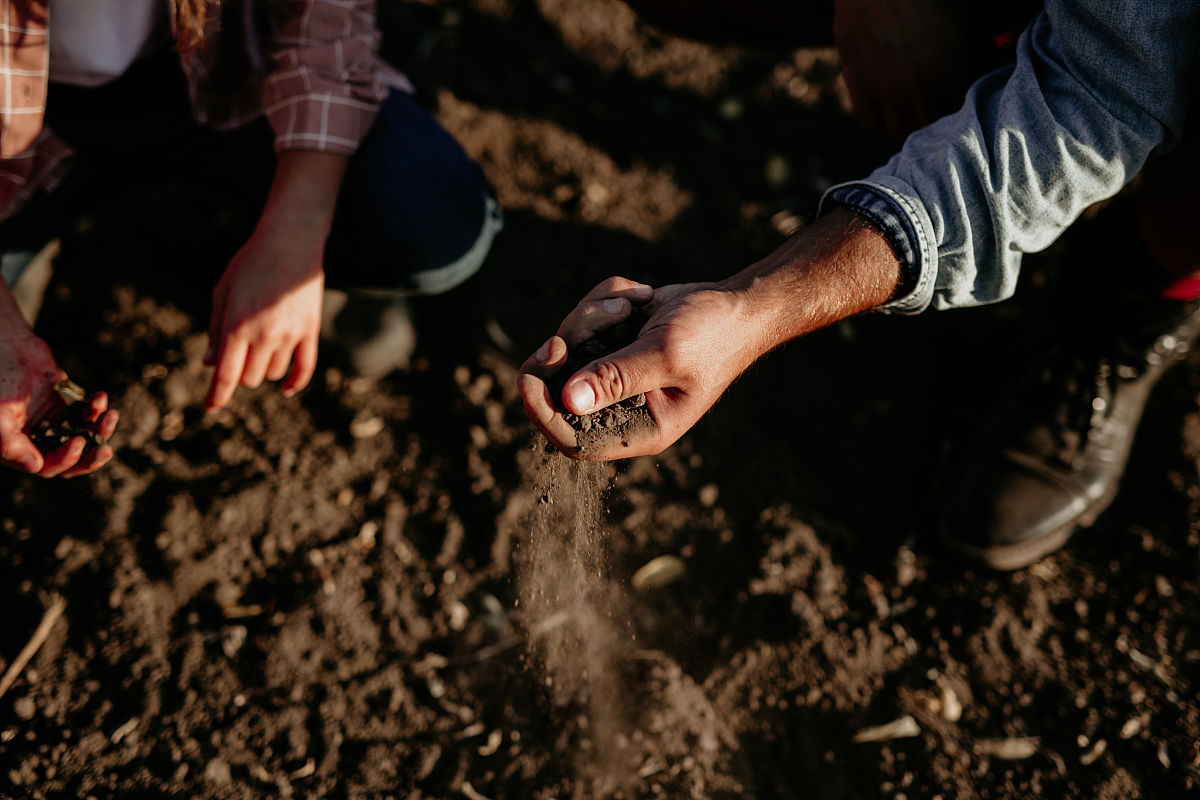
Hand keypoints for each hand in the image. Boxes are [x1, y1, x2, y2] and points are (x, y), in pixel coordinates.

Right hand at [0, 334, 117, 477]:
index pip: (47, 466)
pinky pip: (88, 416)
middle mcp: (38, 440)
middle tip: (106, 451)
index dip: (65, 459)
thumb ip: (9, 443)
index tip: (78, 442)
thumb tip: (34, 466)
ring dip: (101, 431)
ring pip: (84, 439)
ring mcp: (55, 423)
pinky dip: (97, 409)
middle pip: (71, 460)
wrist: (9, 346)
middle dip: (90, 457)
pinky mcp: (68, 407)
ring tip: (110, 415)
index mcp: (18, 447)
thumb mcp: (0, 412)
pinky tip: (99, 396)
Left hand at [203, 150, 348, 410]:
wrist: (291, 241)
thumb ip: (217, 329)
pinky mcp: (310, 330)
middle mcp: (264, 334)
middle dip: (240, 373)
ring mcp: (290, 334)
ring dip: (262, 369)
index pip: (226, 374)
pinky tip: (285, 389)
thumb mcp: (224, 292)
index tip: (210, 408)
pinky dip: (293, 383)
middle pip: (249, 377)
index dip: (216, 396)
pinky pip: (304, 368)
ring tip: (259, 350)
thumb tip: (212, 364)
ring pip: (272, 373)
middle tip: (238, 356)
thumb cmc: (250, 263)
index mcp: (237, 325)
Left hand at [518, 277, 769, 459]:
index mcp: (639, 428)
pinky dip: (604, 300)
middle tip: (588, 319)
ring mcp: (613, 374)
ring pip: (567, 348)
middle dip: (571, 343)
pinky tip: (641, 297)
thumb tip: (569, 400)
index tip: (533, 374)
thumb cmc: (713, 335)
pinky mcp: (611, 344)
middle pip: (558, 389)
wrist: (737, 304)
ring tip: (635, 301)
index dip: (543, 413)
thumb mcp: (666, 355)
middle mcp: (621, 407)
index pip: (572, 439)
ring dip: (593, 315)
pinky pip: (583, 322)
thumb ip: (618, 377)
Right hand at [833, 0, 994, 137]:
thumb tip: (991, 77)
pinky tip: (883, 103)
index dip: (963, 114)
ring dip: (907, 122)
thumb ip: (981, 54)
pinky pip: (871, 122)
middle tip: (932, 110)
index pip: (967, 116)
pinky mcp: (861, 83)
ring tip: (907, 109)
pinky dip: (877, 118)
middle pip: (935, 129)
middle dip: (936, 121)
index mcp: (962, 68)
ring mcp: (892, 87)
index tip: (958, 108)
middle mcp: (928, 85)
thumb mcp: (970, 21)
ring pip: (903, 131)